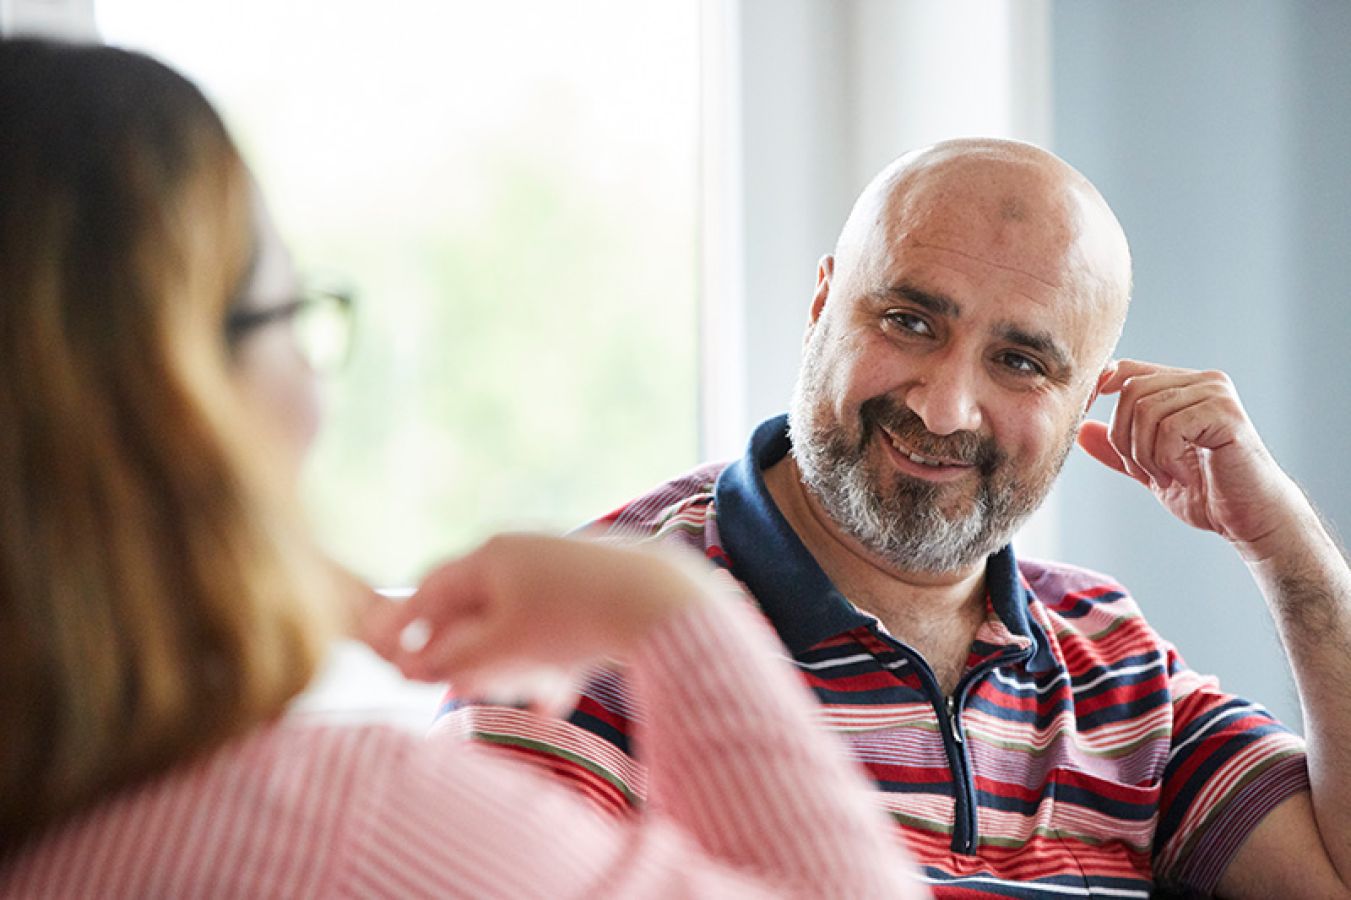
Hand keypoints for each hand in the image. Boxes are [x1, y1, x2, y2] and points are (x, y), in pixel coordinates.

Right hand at [357, 533, 717, 701]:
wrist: (658, 600)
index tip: (386, 656)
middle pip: (474, 603)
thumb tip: (409, 670)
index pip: (432, 588)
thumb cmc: (569, 622)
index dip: (406, 625)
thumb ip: (450, 662)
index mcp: (490, 556)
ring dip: (503, 661)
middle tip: (444, 681)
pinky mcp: (595, 590)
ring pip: (516, 620)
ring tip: (501, 696)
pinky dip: (546, 663)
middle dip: (458, 647)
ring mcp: (561, 567)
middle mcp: (522, 551)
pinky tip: (554, 706)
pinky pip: (556, 629)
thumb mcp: (500, 649)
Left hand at [1077, 359, 1307, 558]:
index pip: (1127, 369)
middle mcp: (1201, 381)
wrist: (1249, 518)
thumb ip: (1118, 449)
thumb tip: (1081, 430)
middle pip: (1130, 390)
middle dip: (1124, 439)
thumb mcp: (1150, 469)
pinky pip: (1170, 427)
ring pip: (1146, 409)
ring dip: (1144, 454)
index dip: (1100, 390)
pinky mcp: (1226, 414)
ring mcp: (1216, 393)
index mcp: (1182, 386)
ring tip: (1166, 477)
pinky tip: (1182, 476)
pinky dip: (1165, 459)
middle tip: (1145, 472)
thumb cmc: (1207, 492)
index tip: (1087, 418)